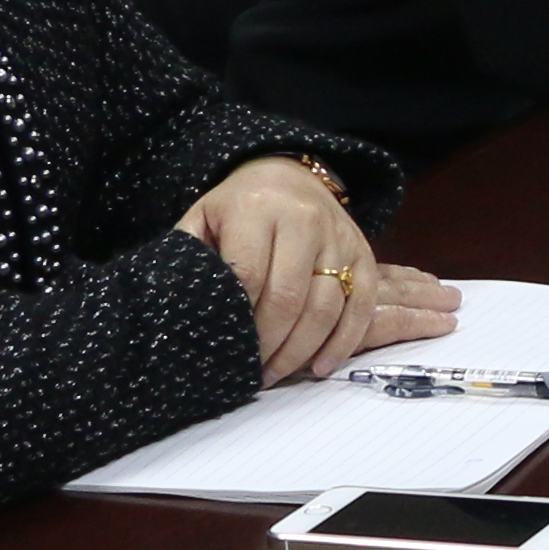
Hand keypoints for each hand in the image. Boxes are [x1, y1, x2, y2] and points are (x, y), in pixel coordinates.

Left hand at [180, 159, 456, 379]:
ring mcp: (340, 238)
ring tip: (276, 375)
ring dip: (300, 351)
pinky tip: (320, 367)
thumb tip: (184, 314)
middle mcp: (305, 220)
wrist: (288, 174)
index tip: (226, 350)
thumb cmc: (236, 208)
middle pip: (289, 298)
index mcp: (257, 209)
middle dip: (269, 344)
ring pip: (326, 307)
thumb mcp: (202, 219)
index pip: (249, 276)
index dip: (239, 321)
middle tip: (251, 373)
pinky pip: (362, 306)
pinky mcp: (364, 254)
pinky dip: (343, 343)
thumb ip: (191, 258)